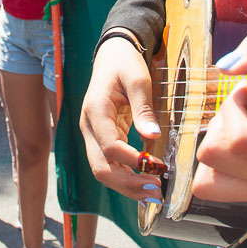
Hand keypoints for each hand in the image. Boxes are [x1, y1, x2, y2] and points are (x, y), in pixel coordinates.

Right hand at [79, 35, 162, 199]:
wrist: (112, 55)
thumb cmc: (125, 64)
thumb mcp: (138, 79)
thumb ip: (143, 109)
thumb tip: (152, 136)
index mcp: (95, 111)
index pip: (109, 146)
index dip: (131, 162)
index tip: (156, 166)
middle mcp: (89, 127)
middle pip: (100, 167)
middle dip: (127, 184)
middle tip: (155, 191)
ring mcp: (93, 134)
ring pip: (103, 170)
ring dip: (127, 185)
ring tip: (154, 193)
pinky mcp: (102, 138)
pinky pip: (110, 164)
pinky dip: (126, 177)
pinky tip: (145, 183)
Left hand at [192, 34, 246, 203]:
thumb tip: (228, 67)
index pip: (240, 141)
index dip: (234, 107)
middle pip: (216, 156)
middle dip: (223, 125)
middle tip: (245, 111)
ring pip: (211, 178)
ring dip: (221, 147)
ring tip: (246, 128)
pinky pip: (216, 188)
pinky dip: (222, 166)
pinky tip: (243, 146)